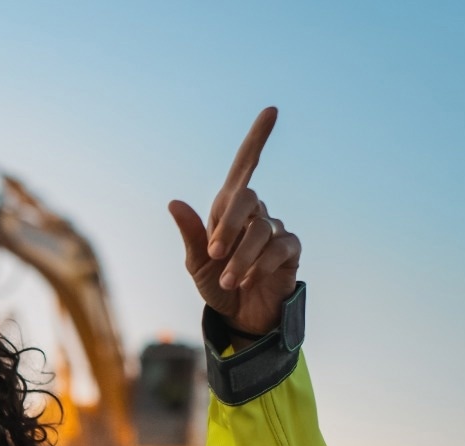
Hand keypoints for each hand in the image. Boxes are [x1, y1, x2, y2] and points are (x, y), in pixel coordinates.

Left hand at [169, 106, 300, 336]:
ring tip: (227, 280)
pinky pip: (278, 249)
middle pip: (246, 198)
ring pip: (260, 230)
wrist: (239, 317)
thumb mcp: (196, 264)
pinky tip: (247, 281)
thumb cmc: (216, 285)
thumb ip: (190, 234)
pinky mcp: (291, 251)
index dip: (257, 139)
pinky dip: (259, 266)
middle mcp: (255, 213)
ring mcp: (275, 230)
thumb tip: (174, 202)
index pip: (245, 167)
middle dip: (227, 225)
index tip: (272, 110)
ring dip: (239, 258)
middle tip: (213, 254)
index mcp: (229, 210)